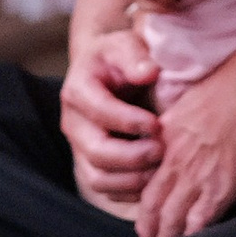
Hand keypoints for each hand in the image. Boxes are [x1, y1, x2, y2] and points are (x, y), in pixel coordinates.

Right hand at [60, 18, 163, 216]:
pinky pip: (107, 190)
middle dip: (133, 157)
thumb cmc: (120, 58)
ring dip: (133, 178)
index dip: (129, 122)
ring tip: (161, 167)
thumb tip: (148, 73)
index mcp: (78, 91)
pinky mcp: (90, 166)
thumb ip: (136, 56)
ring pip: (99, 178)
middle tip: (163, 150)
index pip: (100, 111)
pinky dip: (131, 190)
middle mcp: (72, 124)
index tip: (157, 123)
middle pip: (97, 152)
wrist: (107, 72)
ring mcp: (79, 148)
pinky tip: (154, 178)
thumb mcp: (126, 45)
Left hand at [135, 47, 235, 236]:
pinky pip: (199, 222)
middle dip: (149, 230)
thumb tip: (182, 128)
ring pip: (172, 219)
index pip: (145, 182)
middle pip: (152, 207)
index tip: (147, 216)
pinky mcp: (220, 188)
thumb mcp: (190, 102)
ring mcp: (196, 178)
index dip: (144, 204)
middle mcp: (174, 163)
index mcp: (165, 142)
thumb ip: (179, 124)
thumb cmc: (230, 87)